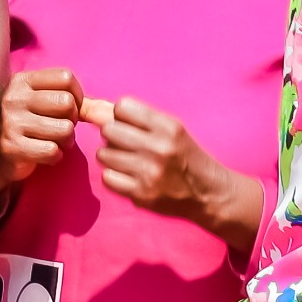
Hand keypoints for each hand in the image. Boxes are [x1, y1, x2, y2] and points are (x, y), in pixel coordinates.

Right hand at [0, 67, 84, 212]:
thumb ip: (75, 102)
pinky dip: (55, 156)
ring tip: (53, 141)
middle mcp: (14, 97)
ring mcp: (11, 121)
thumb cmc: (25, 126)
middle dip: (73, 120)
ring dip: (66, 141)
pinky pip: (52, 151)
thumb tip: (108, 108)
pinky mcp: (11, 146)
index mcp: (23, 80)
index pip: (66, 77)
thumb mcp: (42, 104)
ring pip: (64, 129)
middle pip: (68, 103)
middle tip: (61, 128)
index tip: (71, 108)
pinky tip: (44, 154)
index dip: (77, 95)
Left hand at [85, 96, 264, 252]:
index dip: (121, 115)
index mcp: (168, 127)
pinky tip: (128, 178)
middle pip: (108, 130)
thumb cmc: (186, 157)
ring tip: (128, 162)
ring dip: (111, 157)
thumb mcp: (172, 130)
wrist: (209, 193)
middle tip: (126, 145)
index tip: (129, 125)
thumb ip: (137, 118)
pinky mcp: (142, 194)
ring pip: (103, 154)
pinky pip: (107, 178)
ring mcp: (149, 173)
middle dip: (113, 135)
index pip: (122, 107)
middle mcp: (159, 148)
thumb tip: (91, 108)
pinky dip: (114, 177)